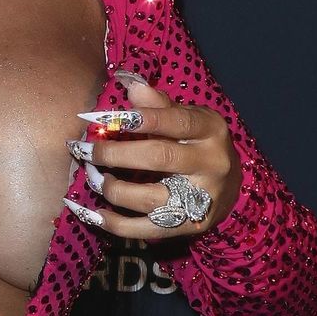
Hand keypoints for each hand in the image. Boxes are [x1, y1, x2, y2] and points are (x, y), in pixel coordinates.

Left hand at [65, 71, 240, 239]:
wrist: (230, 189)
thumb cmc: (197, 144)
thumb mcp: (187, 118)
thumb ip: (158, 105)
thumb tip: (129, 85)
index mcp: (210, 131)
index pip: (176, 121)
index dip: (140, 119)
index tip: (103, 118)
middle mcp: (210, 164)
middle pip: (159, 158)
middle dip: (115, 153)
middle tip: (86, 150)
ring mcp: (201, 199)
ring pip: (149, 198)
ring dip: (112, 189)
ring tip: (93, 178)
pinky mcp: (189, 227)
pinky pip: (146, 230)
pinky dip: (116, 224)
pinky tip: (94, 213)